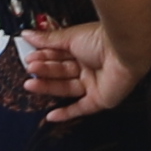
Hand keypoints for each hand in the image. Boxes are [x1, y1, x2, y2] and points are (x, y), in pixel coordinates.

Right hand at [15, 18, 139, 117]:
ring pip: (67, 88)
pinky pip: (81, 108)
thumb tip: (28, 34)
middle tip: (30, 70)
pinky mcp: (100, 99)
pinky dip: (66, 113)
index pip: (59, 55)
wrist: (123, 52)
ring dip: (48, 86)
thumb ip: (48, 40)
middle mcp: (89, 66)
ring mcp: (94, 83)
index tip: (29, 58)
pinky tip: (51, 116)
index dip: (44, 57)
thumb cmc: (101, 40)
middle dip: (44, 71)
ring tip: (30, 84)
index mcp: (84, 48)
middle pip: (62, 72)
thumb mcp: (70, 37)